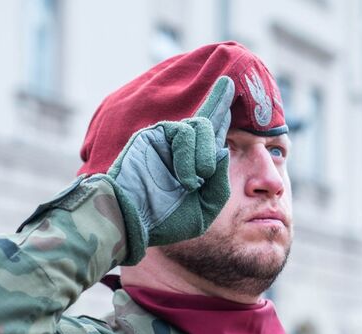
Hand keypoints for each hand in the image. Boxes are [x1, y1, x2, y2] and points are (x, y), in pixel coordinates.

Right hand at [105, 76, 234, 263]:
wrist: (134, 220)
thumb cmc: (166, 221)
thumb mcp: (204, 210)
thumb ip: (220, 184)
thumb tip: (222, 150)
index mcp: (194, 164)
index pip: (211, 131)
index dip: (219, 108)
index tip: (228, 85)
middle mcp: (181, 148)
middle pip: (209, 119)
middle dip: (219, 115)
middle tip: (207, 167)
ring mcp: (167, 139)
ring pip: (201, 125)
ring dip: (203, 155)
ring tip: (194, 181)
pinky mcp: (154, 133)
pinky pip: (183, 131)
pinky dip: (189, 155)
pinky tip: (184, 177)